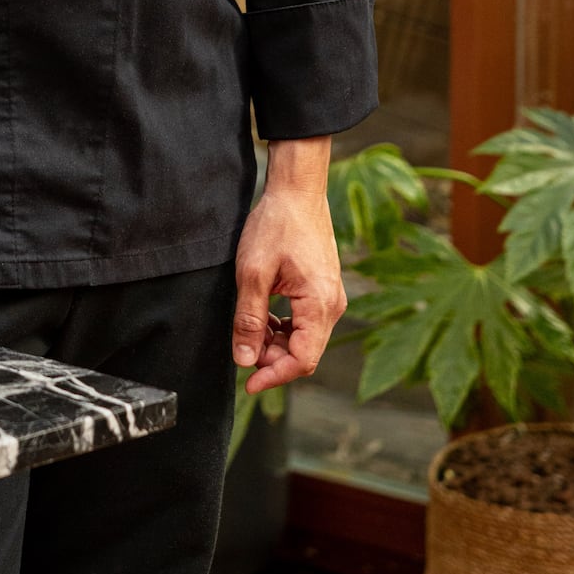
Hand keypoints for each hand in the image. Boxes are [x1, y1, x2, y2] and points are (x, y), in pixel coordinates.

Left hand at [232, 137, 344, 396]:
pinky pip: (305, 321)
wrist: (297, 190)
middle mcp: (332, 306)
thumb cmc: (276, 225)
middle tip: (241, 349)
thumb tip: (245, 360)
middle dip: (272, 359)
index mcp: (320, 305)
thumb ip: (250, 319)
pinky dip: (283, 326)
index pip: (302, 360)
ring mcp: (330, 297)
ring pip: (303, 338)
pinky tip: (262, 316)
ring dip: (276, 342)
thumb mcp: (252, 273)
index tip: (248, 383)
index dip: (274, 376)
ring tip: (247, 331)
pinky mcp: (322, 290)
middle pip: (304, 352)